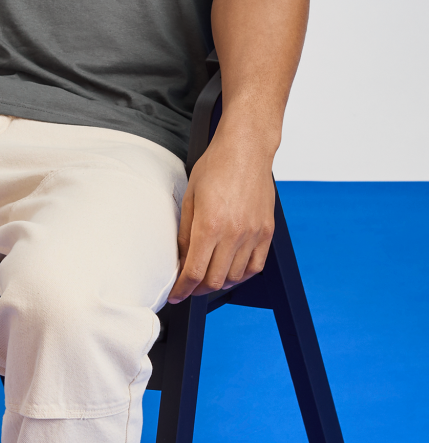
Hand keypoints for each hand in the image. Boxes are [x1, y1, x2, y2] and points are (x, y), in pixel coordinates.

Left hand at [168, 127, 274, 302]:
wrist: (247, 149)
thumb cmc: (215, 166)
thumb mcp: (190, 197)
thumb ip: (185, 232)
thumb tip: (181, 259)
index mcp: (210, 225)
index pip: (194, 272)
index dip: (182, 289)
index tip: (175, 294)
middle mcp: (234, 234)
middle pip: (214, 280)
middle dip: (197, 289)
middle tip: (188, 286)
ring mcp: (253, 234)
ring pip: (234, 276)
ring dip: (218, 283)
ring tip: (206, 278)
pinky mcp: (267, 232)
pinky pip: (255, 266)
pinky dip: (241, 275)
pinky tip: (230, 271)